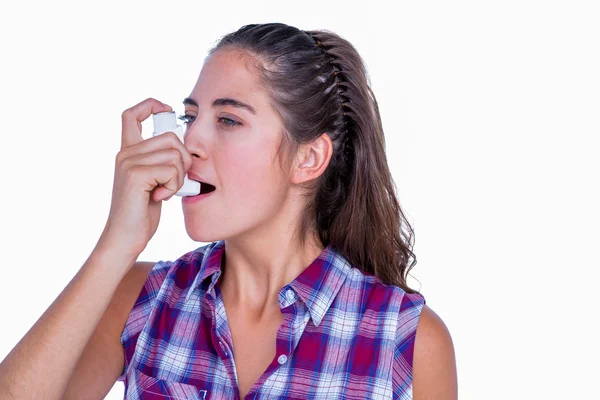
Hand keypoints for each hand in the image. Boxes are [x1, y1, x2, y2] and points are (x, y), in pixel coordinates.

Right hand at [98, 98, 192, 258]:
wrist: (125, 238)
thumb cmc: (141, 213)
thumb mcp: (154, 181)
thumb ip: (161, 162)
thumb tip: (183, 148)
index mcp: (128, 152)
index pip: (132, 114)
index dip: (151, 105)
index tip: (167, 110)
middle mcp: (125, 153)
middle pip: (171, 137)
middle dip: (184, 159)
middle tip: (175, 180)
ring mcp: (128, 162)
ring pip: (175, 154)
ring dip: (179, 176)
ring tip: (165, 191)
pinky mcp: (135, 175)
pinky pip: (172, 169)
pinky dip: (174, 186)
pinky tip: (160, 198)